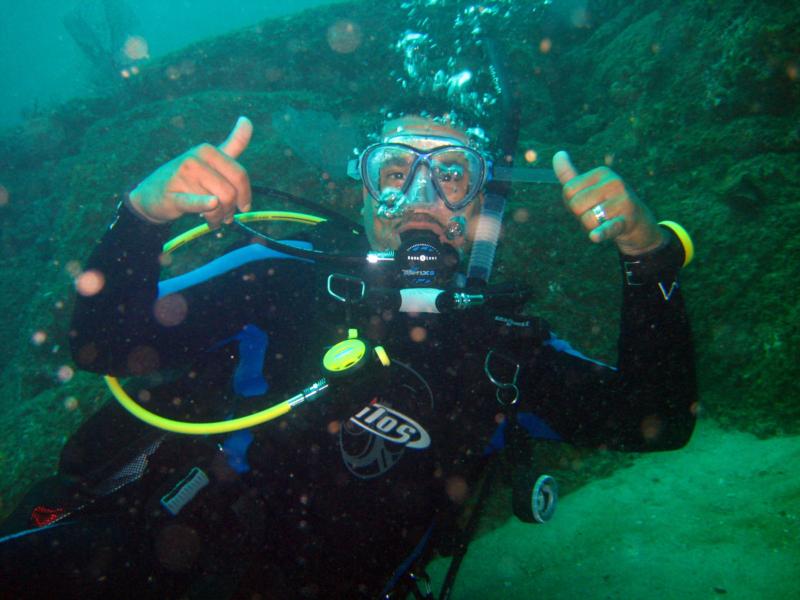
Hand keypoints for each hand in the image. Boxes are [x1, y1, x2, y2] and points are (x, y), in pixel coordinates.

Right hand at [128, 116, 252, 227]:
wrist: (151, 195)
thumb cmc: (188, 178)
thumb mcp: (211, 159)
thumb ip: (233, 144)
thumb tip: (248, 119)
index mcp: (208, 151)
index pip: (239, 174)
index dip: (245, 194)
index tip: (244, 206)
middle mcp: (195, 159)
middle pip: (230, 191)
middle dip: (231, 209)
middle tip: (225, 216)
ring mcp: (183, 176)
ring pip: (217, 203)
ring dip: (217, 217)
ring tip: (212, 219)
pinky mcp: (173, 195)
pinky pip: (194, 201)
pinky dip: (204, 204)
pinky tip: (211, 204)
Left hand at [553, 151, 662, 254]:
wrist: (637, 224)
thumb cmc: (605, 205)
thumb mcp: (589, 187)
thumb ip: (570, 174)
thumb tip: (557, 154)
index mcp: (602, 172)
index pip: (568, 190)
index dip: (571, 203)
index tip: (586, 204)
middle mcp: (614, 182)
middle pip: (576, 205)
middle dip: (580, 216)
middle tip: (595, 215)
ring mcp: (622, 201)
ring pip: (587, 219)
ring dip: (590, 227)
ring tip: (603, 222)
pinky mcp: (627, 220)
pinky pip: (608, 227)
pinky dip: (601, 233)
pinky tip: (595, 237)